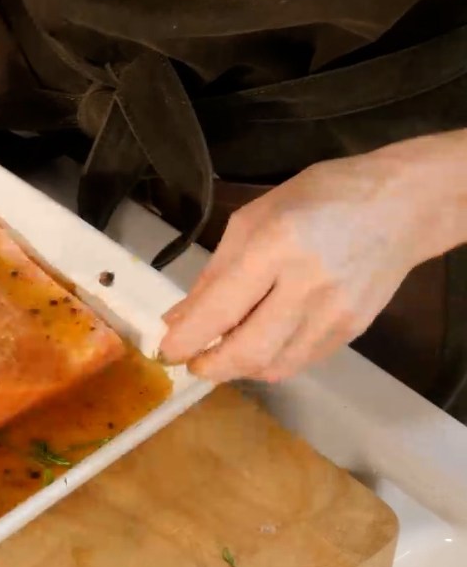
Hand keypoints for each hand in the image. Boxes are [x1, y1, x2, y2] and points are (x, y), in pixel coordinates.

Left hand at [157, 151, 433, 382]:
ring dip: (239, 369)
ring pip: (276, 365)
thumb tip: (179, 318)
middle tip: (190, 363)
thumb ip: (214, 273)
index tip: (165, 350)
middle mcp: (308, 285)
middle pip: (250, 350)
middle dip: (211, 366)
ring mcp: (336, 312)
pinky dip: (271, 363)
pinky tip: (257, 348)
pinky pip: (302, 361)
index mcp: (276, 246)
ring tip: (220, 355)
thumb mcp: (253, 218)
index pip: (221, 308)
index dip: (187, 338)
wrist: (401, 206)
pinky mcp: (354, 331)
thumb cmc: (318, 197)